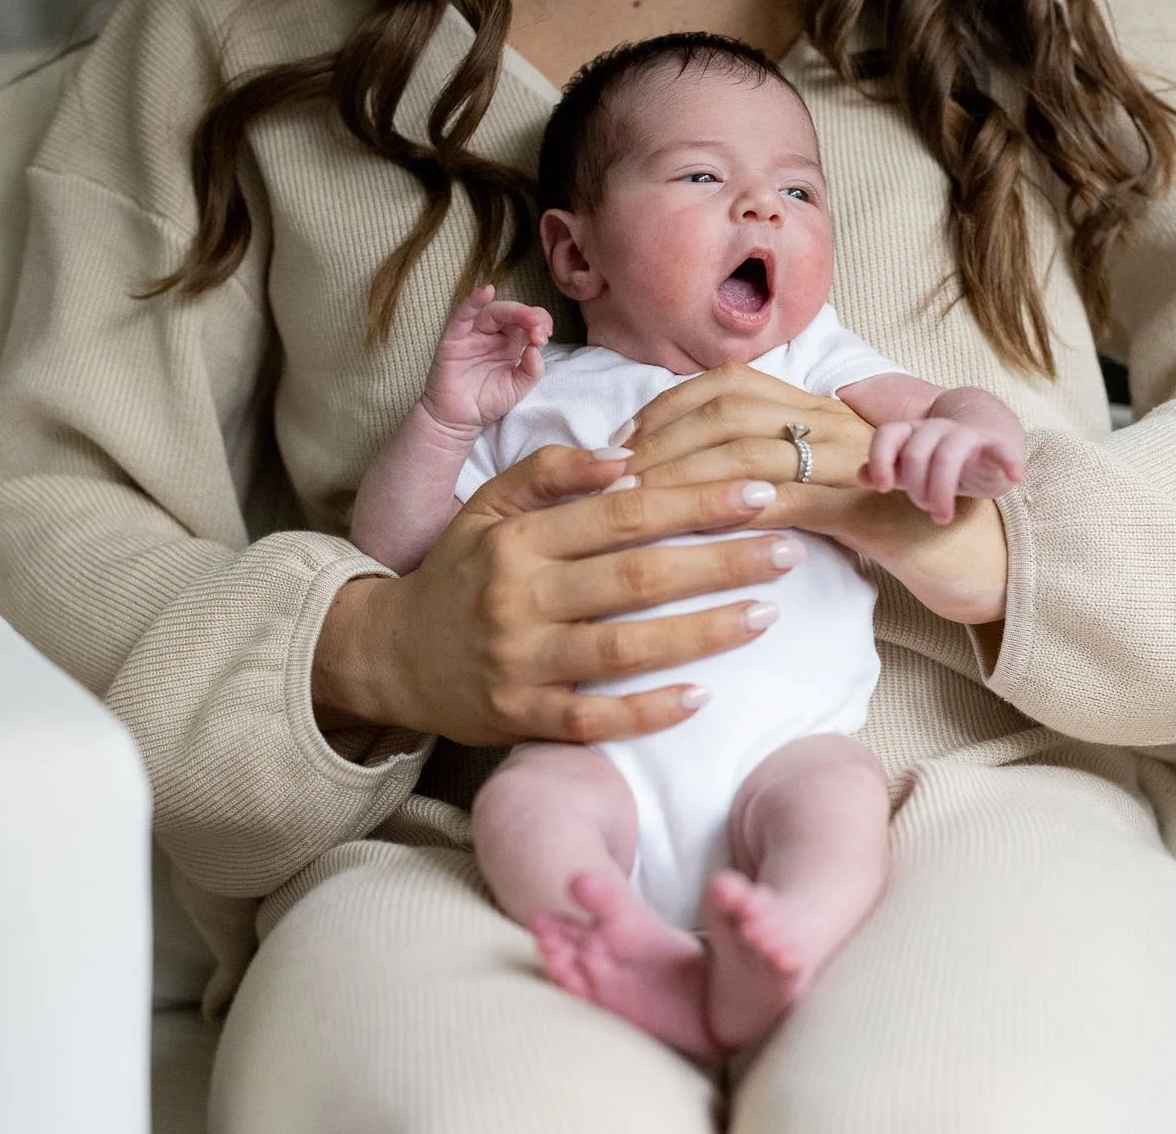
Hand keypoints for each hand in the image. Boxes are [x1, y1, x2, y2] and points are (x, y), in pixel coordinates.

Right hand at [315, 445, 806, 745]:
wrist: (389, 654)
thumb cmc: (461, 573)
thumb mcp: (489, 505)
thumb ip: (552, 472)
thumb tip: (625, 455)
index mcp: (519, 538)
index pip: (622, 513)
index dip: (694, 501)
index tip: (756, 493)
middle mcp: (519, 597)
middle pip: (636, 576)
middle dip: (720, 562)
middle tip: (786, 550)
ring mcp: (520, 662)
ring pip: (624, 647)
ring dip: (702, 632)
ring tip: (765, 615)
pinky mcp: (520, 718)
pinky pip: (594, 719)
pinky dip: (648, 710)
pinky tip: (702, 696)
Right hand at [420, 285, 552, 432]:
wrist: (458, 421)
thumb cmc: (486, 402)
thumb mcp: (518, 388)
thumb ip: (532, 370)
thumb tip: (537, 350)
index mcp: (512, 343)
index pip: (529, 323)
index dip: (541, 324)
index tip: (546, 337)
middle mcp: (494, 335)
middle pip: (514, 314)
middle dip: (531, 318)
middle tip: (540, 332)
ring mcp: (474, 334)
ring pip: (494, 311)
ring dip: (514, 311)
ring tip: (528, 319)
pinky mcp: (455, 338)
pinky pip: (463, 315)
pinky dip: (473, 301)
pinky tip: (485, 291)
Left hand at [622, 365, 1008, 623]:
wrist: (983, 550)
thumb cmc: (900, 524)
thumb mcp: (827, 489)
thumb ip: (774, 473)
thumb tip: (694, 482)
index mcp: (817, 410)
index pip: (727, 384)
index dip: (665, 407)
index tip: (619, 442)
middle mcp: (831, 422)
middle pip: (726, 407)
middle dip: (658, 439)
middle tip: (609, 478)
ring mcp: (849, 459)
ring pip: (746, 447)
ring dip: (681, 474)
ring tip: (635, 504)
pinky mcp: (862, 506)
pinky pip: (784, 499)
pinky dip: (730, 512)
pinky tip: (691, 532)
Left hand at [861, 417, 1024, 524]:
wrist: (991, 428)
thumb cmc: (946, 456)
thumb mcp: (914, 465)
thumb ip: (888, 469)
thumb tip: (861, 476)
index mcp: (913, 432)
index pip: (888, 434)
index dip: (880, 459)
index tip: (884, 488)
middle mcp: (936, 429)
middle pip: (916, 451)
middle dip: (916, 487)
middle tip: (925, 509)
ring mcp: (967, 435)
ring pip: (947, 454)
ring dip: (942, 489)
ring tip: (942, 517)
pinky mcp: (997, 444)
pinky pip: (1001, 450)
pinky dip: (1007, 462)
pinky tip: (1014, 477)